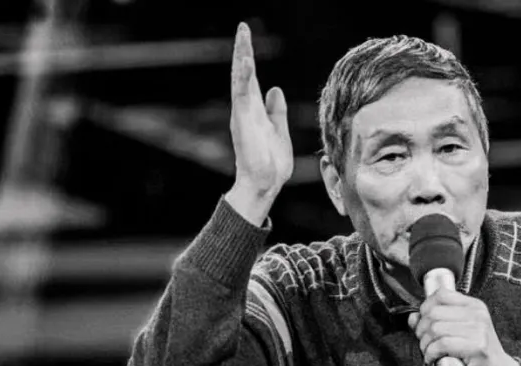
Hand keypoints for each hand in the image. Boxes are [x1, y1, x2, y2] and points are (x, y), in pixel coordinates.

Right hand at [225, 22, 292, 225]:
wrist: (265, 184)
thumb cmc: (271, 163)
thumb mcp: (279, 131)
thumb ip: (277, 111)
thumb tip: (275, 89)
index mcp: (255, 110)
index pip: (251, 78)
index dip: (249, 57)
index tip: (247, 37)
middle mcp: (246, 109)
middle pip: (243, 73)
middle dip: (243, 49)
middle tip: (242, 27)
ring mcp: (243, 114)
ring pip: (240, 78)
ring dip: (241, 56)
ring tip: (242, 34)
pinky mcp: (243, 121)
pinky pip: (242, 94)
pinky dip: (244, 76)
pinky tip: (246, 60)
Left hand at [408, 290, 520, 365]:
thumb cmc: (477, 353)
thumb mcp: (459, 332)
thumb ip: (435, 321)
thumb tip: (413, 317)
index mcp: (474, 306)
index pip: (442, 295)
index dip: (425, 307)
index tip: (423, 321)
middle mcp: (477, 315)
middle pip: (434, 313)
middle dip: (421, 329)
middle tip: (424, 341)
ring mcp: (478, 330)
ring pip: (436, 329)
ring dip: (425, 343)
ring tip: (429, 351)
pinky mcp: (477, 347)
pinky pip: (442, 345)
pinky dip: (431, 353)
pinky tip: (433, 358)